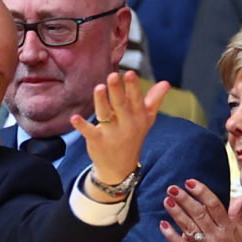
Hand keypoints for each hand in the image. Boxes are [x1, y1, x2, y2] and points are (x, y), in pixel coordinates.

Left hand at [75, 70, 162, 187]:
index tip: (130, 73)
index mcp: (138, 117)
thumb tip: (166, 83)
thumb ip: (154, 101)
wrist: (120, 168)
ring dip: (101, 101)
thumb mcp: (146, 120)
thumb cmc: (133, 137)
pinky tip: (74, 118)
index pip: (136, 100)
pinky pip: (89, 132)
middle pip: (120, 105)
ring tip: (98, 88)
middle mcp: (126, 125)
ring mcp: (111, 134)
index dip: (132, 87)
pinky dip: (81, 125)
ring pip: (105, 114)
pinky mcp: (97, 141)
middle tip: (113, 76)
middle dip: (117, 91)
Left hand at [161, 179, 241, 241]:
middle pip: (198, 213)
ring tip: (167, 201)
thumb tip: (240, 198)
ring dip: (176, 212)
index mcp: (228, 227)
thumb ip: (238, 215)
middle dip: (185, 199)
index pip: (214, 205)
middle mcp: (216, 236)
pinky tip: (163, 225)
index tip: (190, 182)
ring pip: (188, 226)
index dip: (202, 192)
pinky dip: (171, 235)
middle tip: (173, 188)